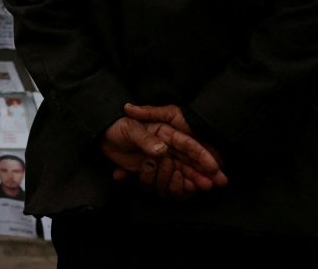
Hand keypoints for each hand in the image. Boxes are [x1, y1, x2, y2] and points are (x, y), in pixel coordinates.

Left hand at [100, 114, 223, 198]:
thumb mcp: (131, 128)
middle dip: (201, 174)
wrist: (102, 137)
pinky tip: (180, 191)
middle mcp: (167, 148)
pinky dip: (170, 187)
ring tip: (190, 189)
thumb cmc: (119, 127)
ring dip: (185, 182)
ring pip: (179, 175)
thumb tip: (162, 150)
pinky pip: (164, 182)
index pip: (188, 145)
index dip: (202, 156)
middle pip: (188, 163)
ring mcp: (161, 161)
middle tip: (212, 185)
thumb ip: (146, 139)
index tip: (214, 167)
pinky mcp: (152, 171)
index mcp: (166, 134)